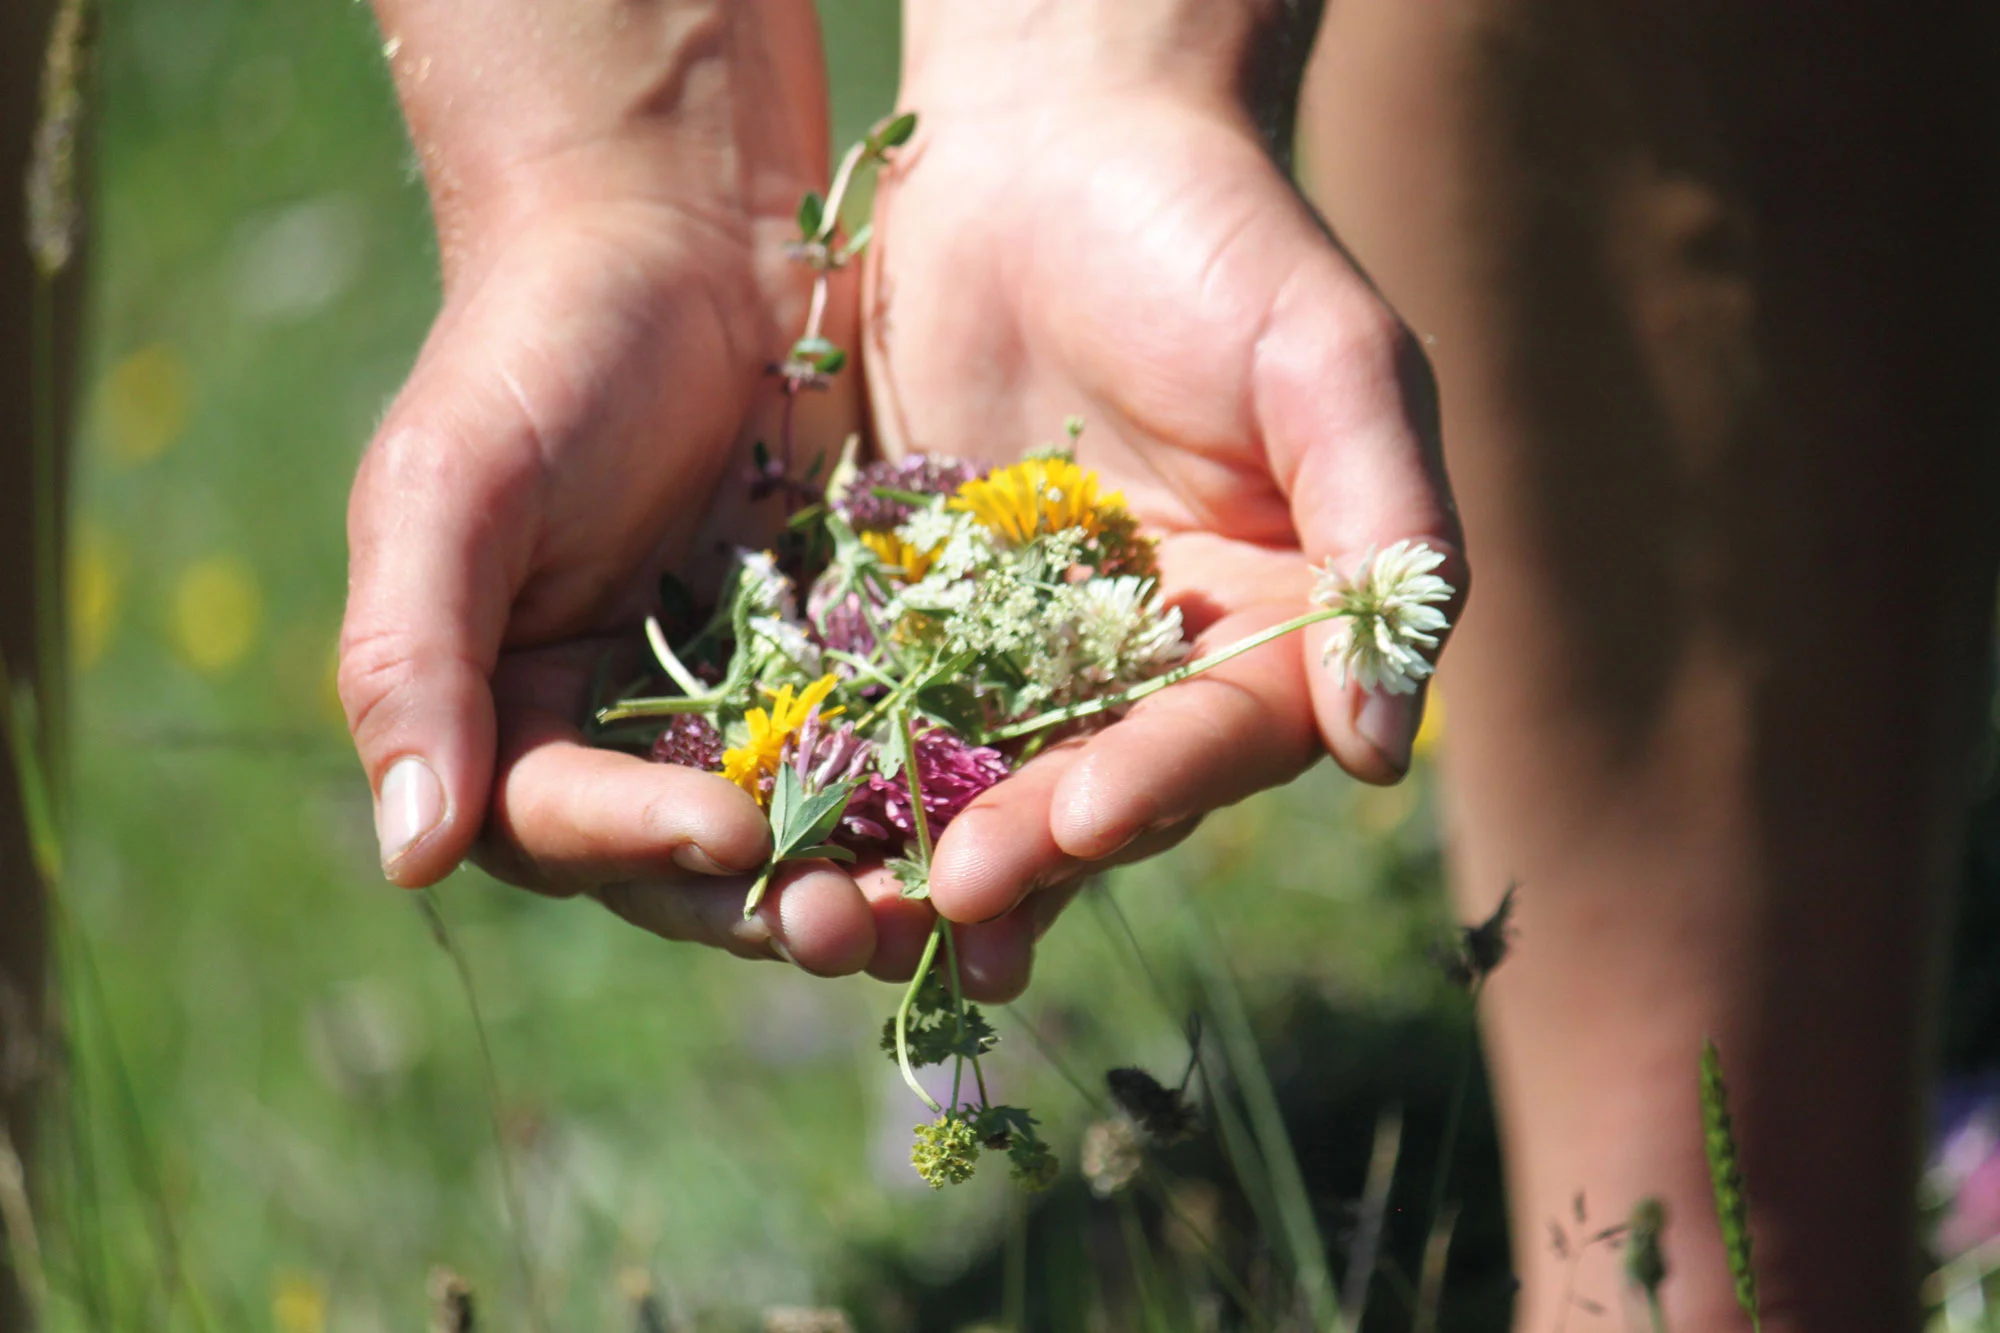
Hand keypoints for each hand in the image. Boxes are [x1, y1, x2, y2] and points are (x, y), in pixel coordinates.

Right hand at [339, 0, 880, 974]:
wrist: (676, 235)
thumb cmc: (537, 349)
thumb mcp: (450, 489)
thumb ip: (412, 662)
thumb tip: (409, 860)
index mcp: (510, 718)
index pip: (560, 825)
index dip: (637, 844)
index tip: (726, 836)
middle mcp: (625, 738)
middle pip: (686, 865)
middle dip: (763, 899)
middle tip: (847, 923)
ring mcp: (745, 707)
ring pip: (803, 828)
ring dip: (862, 875)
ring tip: (934, 900)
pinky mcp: (847, 666)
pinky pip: (888, 746)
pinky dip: (933, 788)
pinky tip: (998, 810)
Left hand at [858, 4, 1465, 991]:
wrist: (1058, 134)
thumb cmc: (1220, 233)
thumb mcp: (1331, 366)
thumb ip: (1382, 538)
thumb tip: (1385, 749)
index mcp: (1267, 623)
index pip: (1220, 738)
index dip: (1157, 786)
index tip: (1085, 819)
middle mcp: (1150, 656)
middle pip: (1090, 784)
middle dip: (1022, 850)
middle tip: (946, 902)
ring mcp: (1025, 638)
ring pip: (975, 770)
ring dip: (915, 845)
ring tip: (841, 914)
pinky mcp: (917, 605)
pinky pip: (875, 696)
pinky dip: (835, 757)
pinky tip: (776, 812)